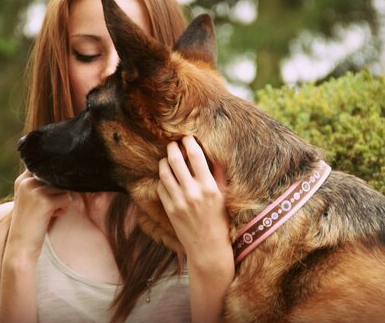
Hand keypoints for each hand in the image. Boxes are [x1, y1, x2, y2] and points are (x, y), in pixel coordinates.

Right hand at [6, 170, 72, 261]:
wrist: (21, 247)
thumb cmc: (31, 222)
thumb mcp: (32, 198)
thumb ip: (42, 183)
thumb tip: (66, 169)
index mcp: (22, 179)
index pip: (46, 167)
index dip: (54, 178)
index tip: (50, 194)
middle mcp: (26, 181)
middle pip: (57, 177)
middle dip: (59, 192)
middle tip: (47, 207)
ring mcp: (34, 191)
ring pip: (64, 188)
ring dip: (62, 201)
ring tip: (49, 212)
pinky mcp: (44, 202)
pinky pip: (67, 199)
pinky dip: (64, 209)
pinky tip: (52, 216)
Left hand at [156, 136, 230, 261]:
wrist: (208, 248)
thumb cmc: (219, 220)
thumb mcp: (224, 196)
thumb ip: (219, 174)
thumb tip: (215, 153)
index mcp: (209, 187)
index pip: (196, 156)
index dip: (190, 142)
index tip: (188, 138)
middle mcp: (193, 193)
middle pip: (176, 160)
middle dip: (173, 147)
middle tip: (173, 143)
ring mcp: (179, 201)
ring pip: (164, 172)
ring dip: (164, 161)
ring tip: (167, 158)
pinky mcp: (169, 209)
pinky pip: (160, 187)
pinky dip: (162, 179)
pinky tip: (167, 178)